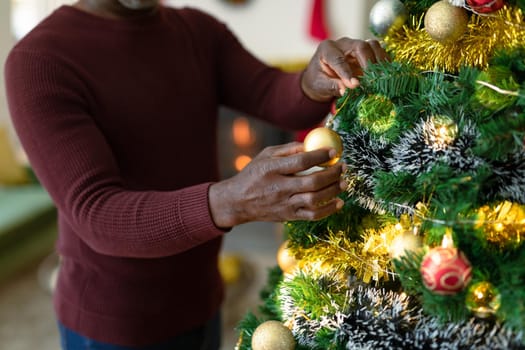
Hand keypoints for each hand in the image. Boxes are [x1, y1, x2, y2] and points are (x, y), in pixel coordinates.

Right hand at [209, 142, 346, 227]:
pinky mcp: (288, 217)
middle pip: (312, 182)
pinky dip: (328, 209)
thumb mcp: (265, 155)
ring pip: (315, 200)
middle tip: (343, 167)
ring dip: (333, 191)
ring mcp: (284, 204)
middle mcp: (279, 188)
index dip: (320, 156)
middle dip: (332, 174)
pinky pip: (312, 215)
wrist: (238, 202)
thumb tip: (312, 144)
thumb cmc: (254, 174)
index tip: (333, 152)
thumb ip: (288, 149)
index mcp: (272, 169)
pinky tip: (338, 202)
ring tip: (343, 182)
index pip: (301, 162)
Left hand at [301, 38, 388, 101]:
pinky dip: (383, 61)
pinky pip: (378, 51)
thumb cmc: (319, 81)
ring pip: (372, 45)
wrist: (322, 78)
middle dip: (368, 63)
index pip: (339, 59)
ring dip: (379, 60)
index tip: (355, 85)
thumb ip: (332, 86)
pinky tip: (386, 72)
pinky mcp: (366, 52)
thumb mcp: (320, 86)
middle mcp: (343, 44)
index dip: (347, 73)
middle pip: (360, 46)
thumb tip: (345, 90)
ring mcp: (356, 46)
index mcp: (327, 49)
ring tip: (382, 76)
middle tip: (373, 80)